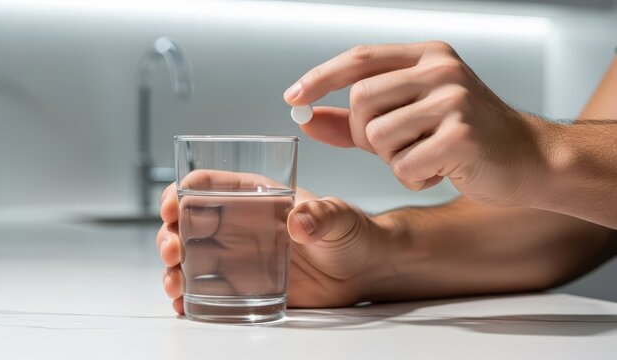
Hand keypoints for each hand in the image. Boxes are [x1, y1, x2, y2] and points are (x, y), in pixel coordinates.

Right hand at [157, 170, 383, 313]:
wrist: (361, 270)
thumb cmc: (349, 233)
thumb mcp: (339, 217)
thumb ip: (321, 215)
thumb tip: (298, 223)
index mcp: (255, 196)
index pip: (208, 185)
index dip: (182, 191)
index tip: (173, 206)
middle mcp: (239, 224)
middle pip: (188, 223)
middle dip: (170, 233)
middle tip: (173, 249)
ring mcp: (238, 256)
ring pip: (189, 257)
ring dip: (173, 268)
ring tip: (175, 282)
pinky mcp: (243, 285)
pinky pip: (205, 289)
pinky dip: (189, 297)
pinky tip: (184, 304)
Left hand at [284, 42, 551, 205]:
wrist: (529, 160)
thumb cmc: (465, 139)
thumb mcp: (408, 119)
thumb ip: (356, 119)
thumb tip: (308, 118)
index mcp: (427, 56)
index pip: (359, 59)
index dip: (320, 77)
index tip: (294, 97)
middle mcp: (440, 69)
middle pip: (361, 100)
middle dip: (363, 135)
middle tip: (393, 147)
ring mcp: (454, 99)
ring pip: (377, 136)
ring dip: (391, 159)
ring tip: (424, 157)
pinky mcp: (462, 134)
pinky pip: (402, 165)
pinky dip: (412, 178)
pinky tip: (440, 171)